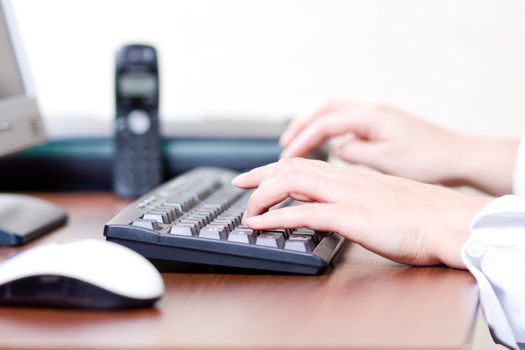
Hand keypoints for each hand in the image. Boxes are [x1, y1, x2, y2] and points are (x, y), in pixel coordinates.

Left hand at [232, 157, 491, 268]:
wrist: (449, 221)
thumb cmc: (423, 215)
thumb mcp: (385, 199)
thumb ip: (362, 197)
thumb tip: (348, 205)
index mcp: (353, 175)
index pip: (306, 165)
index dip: (278, 167)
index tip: (260, 174)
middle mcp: (345, 179)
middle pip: (291, 167)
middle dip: (260, 174)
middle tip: (240, 183)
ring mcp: (346, 195)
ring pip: (291, 183)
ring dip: (262, 195)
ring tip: (246, 209)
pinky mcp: (349, 216)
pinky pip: (302, 213)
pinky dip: (274, 217)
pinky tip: (259, 224)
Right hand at [280, 99, 517, 195]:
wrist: (460, 158)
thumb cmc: (429, 161)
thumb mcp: (386, 161)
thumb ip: (354, 152)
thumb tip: (335, 149)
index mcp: (370, 116)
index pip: (324, 124)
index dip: (301, 140)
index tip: (286, 157)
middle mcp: (371, 110)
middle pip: (324, 110)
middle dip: (301, 126)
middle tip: (284, 145)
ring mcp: (377, 116)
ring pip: (335, 113)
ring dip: (314, 127)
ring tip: (298, 144)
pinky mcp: (382, 125)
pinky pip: (347, 123)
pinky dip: (330, 132)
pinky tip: (328, 148)